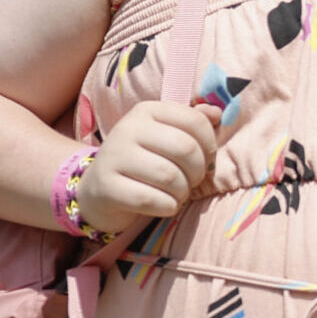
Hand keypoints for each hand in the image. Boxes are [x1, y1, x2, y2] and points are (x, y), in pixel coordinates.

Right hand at [74, 100, 218, 235]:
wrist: (99, 189)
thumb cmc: (144, 161)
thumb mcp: (167, 136)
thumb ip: (195, 122)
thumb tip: (217, 113)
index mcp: (147, 111)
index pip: (196, 121)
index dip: (210, 145)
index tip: (205, 159)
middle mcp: (128, 128)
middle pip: (186, 149)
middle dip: (198, 172)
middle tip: (191, 181)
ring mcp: (114, 157)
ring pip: (170, 177)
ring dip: (182, 192)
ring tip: (177, 194)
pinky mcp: (106, 186)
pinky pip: (151, 200)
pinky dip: (167, 207)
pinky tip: (164, 205)